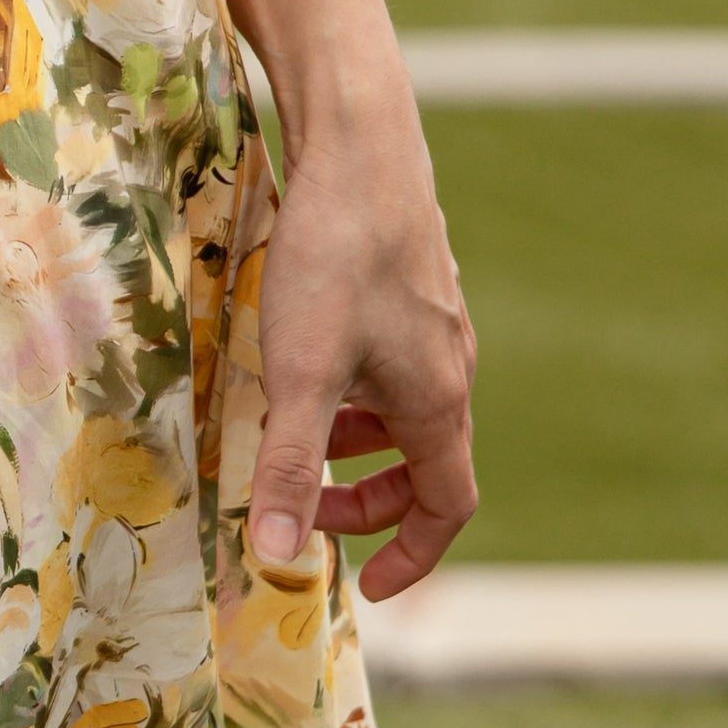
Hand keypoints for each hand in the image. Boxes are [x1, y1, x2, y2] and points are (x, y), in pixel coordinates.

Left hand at [248, 89, 477, 603]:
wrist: (361, 141)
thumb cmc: (333, 257)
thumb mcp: (300, 373)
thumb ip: (290, 468)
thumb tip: (278, 559)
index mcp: (438, 401)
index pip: (447, 506)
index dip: (410, 556)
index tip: (363, 585)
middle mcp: (449, 367)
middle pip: (426, 464)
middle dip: (371, 502)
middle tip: (307, 512)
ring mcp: (433, 324)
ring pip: (404, 412)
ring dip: (357, 445)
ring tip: (295, 441)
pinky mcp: (408, 286)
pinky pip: (391, 366)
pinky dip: (353, 393)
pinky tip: (300, 365)